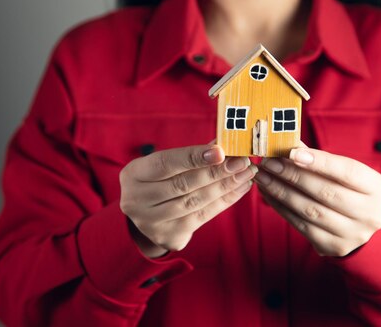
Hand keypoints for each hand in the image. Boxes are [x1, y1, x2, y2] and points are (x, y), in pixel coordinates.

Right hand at [119, 143, 256, 257]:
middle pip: (183, 184)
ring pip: (195, 202)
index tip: (221, 151)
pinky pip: (202, 217)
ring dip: (225, 187)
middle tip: (242, 162)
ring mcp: (151, 222)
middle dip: (217, 172)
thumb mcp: (166, 165)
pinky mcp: (168, 237)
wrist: (146, 215)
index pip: (166, 163)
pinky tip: (239, 189)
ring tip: (246, 174)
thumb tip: (222, 142)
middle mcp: (137, 200)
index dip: (194, 157)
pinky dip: (223, 202)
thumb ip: (191, 155)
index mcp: (134, 174)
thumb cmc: (160, 181)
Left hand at [255, 146, 380, 256]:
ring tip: (263, 177)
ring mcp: (353, 234)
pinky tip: (268, 194)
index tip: (292, 152)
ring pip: (310, 210)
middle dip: (292, 175)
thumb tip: (287, 144)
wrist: (360, 225)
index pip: (347, 172)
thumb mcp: (344, 172)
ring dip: (281, 192)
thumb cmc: (348, 190)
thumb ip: (319, 158)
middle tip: (269, 163)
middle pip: (326, 192)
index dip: (319, 162)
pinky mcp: (334, 246)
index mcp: (377, 189)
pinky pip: (301, 225)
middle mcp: (370, 214)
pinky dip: (281, 207)